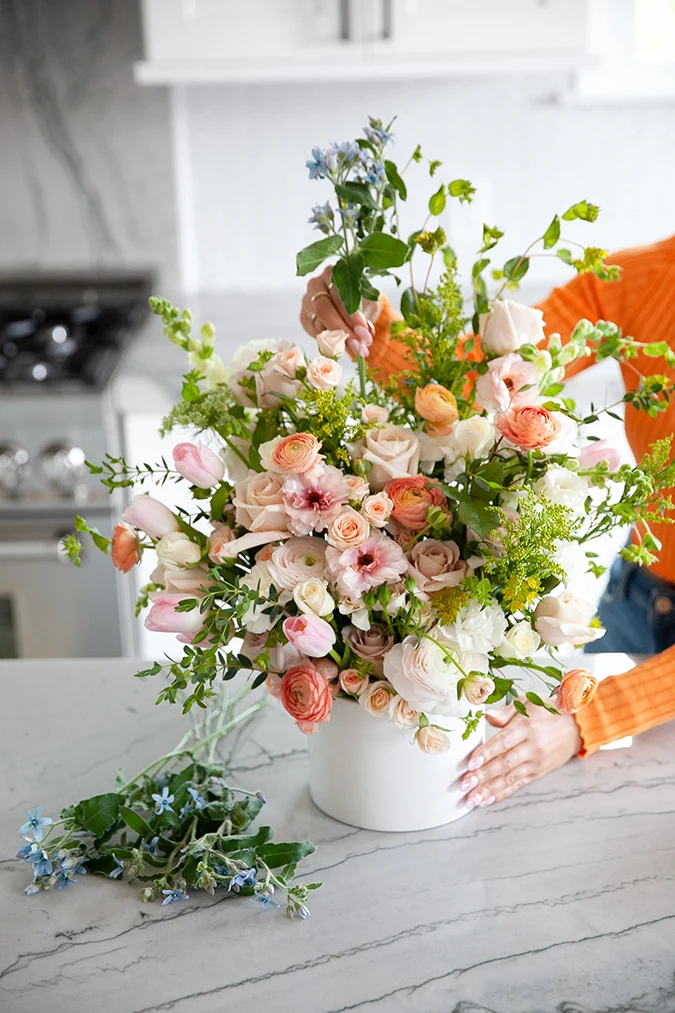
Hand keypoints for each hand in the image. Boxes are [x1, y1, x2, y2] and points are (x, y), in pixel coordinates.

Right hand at [300, 266, 379, 355]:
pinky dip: (330, 342)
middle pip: (323, 308)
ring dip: (339, 340)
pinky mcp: (304, 317)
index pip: (338, 294)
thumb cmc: (361, 298)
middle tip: (359, 344)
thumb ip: (364, 314)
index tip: (364, 331)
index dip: (351, 315)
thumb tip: (363, 333)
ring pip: (318, 323)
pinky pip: (314, 332)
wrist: (354, 303)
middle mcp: (316, 284)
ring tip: (357, 348)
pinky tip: (344, 346)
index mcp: (333, 272)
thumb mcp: (368, 301)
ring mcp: (307, 300)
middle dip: (343, 330)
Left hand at [460, 699, 581, 808]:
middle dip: (483, 776)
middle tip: (465, 784)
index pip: (504, 742)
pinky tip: (487, 799)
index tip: (470, 763)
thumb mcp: (526, 703)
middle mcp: (532, 747)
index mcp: (526, 727)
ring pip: (510, 778)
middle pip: (505, 763)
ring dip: (489, 790)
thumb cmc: (548, 713)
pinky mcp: (538, 773)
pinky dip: (502, 793)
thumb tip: (487, 716)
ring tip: (472, 798)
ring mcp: (536, 762)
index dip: (486, 753)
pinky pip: (518, 785)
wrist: (576, 727)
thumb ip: (505, 712)